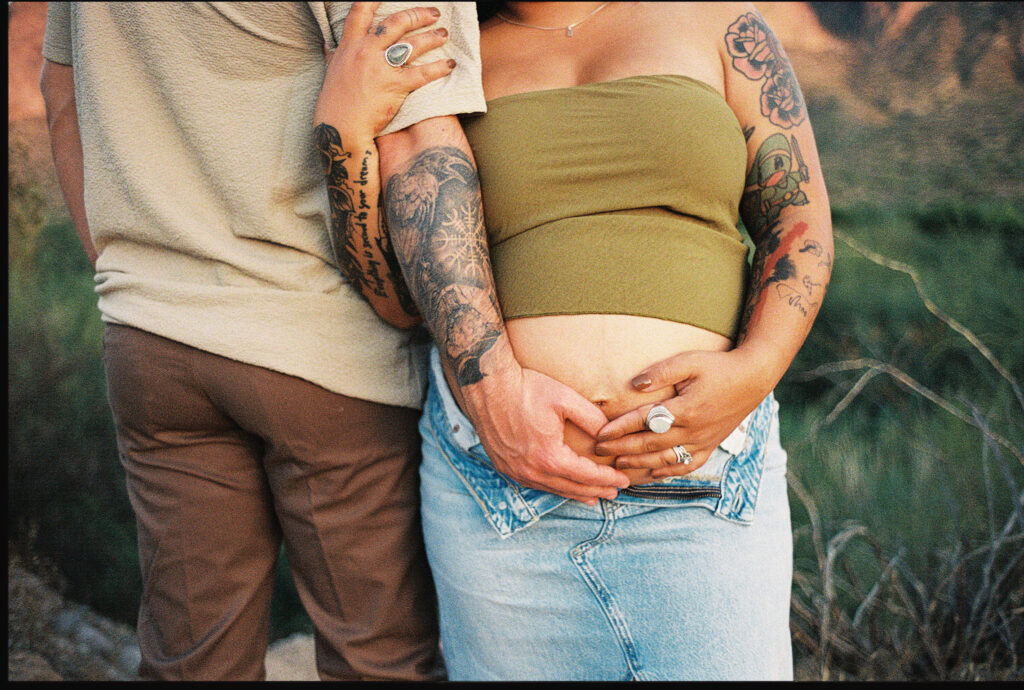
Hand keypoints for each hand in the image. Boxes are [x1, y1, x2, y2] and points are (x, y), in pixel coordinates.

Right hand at [315, 2, 454, 137]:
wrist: (339, 128)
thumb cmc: (334, 101)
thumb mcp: (330, 71)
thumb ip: (333, 55)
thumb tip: (329, 46)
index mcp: (350, 45)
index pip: (361, 13)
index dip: (374, 0)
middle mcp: (366, 52)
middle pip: (396, 23)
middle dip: (418, 14)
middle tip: (434, 13)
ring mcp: (381, 68)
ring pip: (412, 45)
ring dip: (432, 37)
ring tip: (443, 35)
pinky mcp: (395, 86)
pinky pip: (422, 73)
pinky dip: (438, 68)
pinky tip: (449, 65)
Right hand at [459, 363, 630, 504]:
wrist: (488, 386)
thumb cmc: (526, 389)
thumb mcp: (566, 399)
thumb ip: (592, 418)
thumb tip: (609, 434)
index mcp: (550, 457)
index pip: (587, 475)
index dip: (607, 478)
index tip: (624, 480)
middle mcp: (532, 470)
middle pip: (571, 487)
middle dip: (595, 491)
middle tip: (614, 493)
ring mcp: (516, 471)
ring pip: (552, 489)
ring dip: (574, 493)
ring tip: (592, 496)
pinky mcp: (504, 466)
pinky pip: (533, 483)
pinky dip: (552, 487)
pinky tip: (560, 485)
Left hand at [593, 348, 774, 478]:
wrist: (754, 378)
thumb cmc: (719, 366)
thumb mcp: (690, 361)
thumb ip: (661, 372)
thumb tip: (634, 385)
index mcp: (686, 409)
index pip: (645, 421)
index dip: (620, 428)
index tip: (600, 434)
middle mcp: (693, 430)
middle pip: (650, 444)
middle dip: (622, 448)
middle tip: (598, 451)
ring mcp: (703, 441)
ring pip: (666, 459)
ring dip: (640, 463)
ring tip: (618, 464)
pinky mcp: (711, 446)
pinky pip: (687, 465)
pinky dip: (669, 471)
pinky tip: (653, 473)